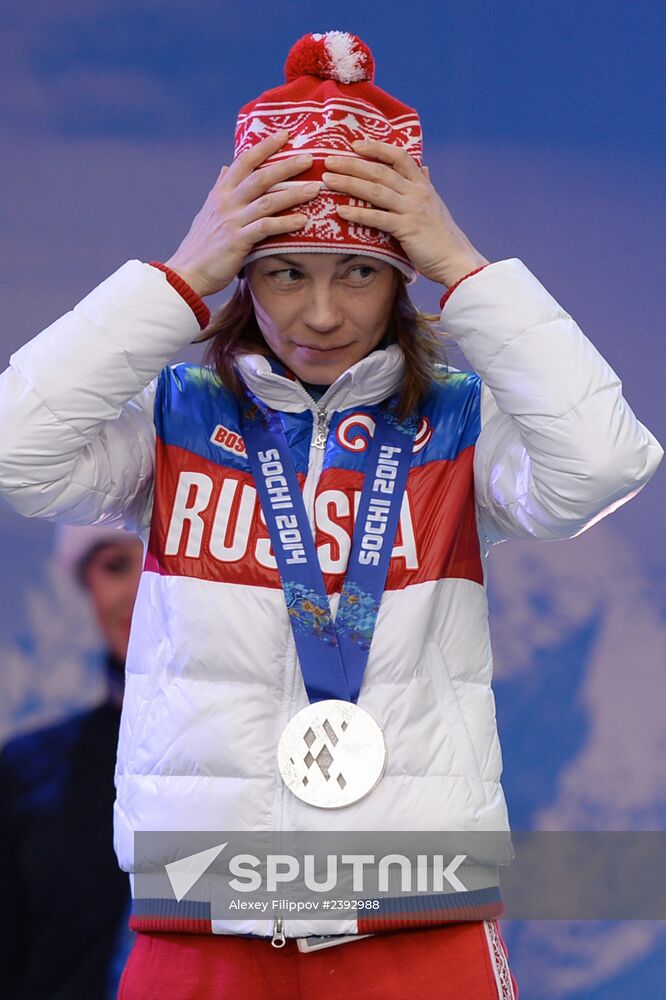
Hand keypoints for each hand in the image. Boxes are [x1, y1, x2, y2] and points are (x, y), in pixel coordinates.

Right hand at [164, 131, 321, 296]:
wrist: (187, 272)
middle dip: (287, 165)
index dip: (265, 146)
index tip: (285, 134)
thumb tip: (225, 167)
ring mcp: (232, 221)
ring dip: (293, 193)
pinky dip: (285, 223)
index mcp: (220, 192)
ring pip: (267, 200)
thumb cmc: (202, 244)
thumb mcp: (208, 211)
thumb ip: (220, 188)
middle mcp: (226, 202)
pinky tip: (303, 221)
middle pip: (261, 176)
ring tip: (315, 189)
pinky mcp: (237, 241)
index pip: (244, 161)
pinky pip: (266, 228)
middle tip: (310, 158)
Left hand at [322, 139, 488, 286]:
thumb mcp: (435, 205)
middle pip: (380, 171)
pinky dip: (358, 213)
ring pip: (376, 191)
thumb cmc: (441, 236)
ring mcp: (412, 209)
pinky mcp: (407, 229)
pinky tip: (341, 211)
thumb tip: (424, 167)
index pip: (398, 156)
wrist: (456, 259)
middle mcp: (417, 192)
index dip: (376, 147)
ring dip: (349, 183)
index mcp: (422, 184)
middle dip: (352, 164)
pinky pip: (378, 218)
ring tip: (327, 180)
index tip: (355, 144)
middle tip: (328, 160)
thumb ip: (425, 185)